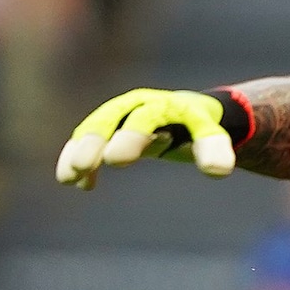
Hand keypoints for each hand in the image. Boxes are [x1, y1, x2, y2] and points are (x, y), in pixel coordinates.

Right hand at [56, 89, 234, 187]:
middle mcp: (137, 105)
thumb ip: (213, 148)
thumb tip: (220, 171)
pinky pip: (86, 140)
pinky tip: (78, 184)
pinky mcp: (106, 129)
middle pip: (112, 118)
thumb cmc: (199, 125)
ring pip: (94, 129)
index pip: (147, 117)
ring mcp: (118, 116)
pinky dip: (77, 158)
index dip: (131, 136)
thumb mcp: (210, 134)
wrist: (186, 112)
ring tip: (69, 177)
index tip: (116, 161)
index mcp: (164, 105)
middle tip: (83, 165)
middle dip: (95, 140)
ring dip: (79, 150)